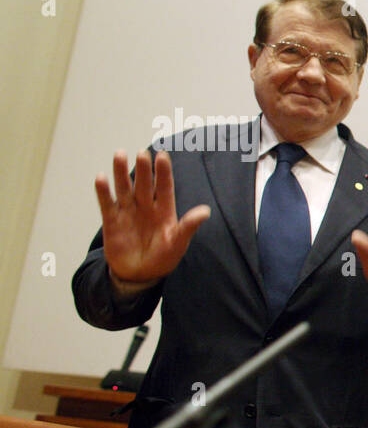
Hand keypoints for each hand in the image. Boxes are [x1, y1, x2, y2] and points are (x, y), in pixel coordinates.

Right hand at [93, 149, 209, 285]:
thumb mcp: (178, 242)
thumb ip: (188, 226)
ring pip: (124, 188)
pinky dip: (103, 191)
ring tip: (119, 154)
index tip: (162, 156)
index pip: (164, 187)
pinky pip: (107, 203)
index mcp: (164, 210)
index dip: (163, 172)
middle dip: (144, 169)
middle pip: (144, 184)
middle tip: (142, 152)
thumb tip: (206, 211)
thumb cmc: (163, 258)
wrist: (140, 275)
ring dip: (121, 172)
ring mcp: (128, 212)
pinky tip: (101, 178)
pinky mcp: (112, 221)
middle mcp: (146, 207)